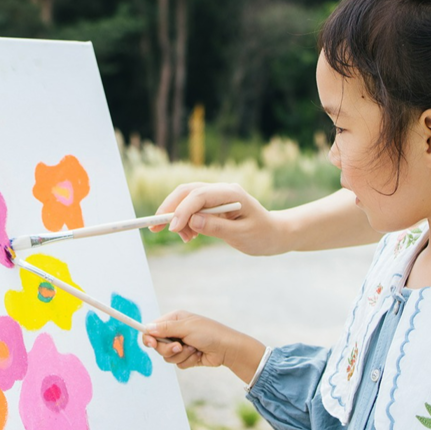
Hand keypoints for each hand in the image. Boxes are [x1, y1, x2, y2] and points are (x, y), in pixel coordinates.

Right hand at [142, 311, 265, 380]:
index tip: (151, 344)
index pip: (153, 328)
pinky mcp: (186, 357)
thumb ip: (166, 329)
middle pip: (158, 345)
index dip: (149, 337)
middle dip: (169, 349)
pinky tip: (198, 355)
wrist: (227, 349)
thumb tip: (147, 328)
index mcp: (174, 320)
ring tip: (194, 349)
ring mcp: (181, 345)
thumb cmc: (209, 333)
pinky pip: (178, 364)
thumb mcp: (187, 328)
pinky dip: (188, 361)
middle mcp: (176, 332)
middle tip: (180, 347)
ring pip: (168, 357)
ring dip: (181, 355)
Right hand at [152, 182, 287, 254]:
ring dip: (178, 217)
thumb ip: (217, 228)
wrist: (276, 234)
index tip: (172, 229)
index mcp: (231, 193)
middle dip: (169, 208)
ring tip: (185, 239)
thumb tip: (192, 222)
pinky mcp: (214, 205)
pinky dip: (185, 221)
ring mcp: (217, 196)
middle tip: (154, 227)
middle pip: (187, 191)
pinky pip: (193, 208)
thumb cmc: (262, 235)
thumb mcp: (241, 236)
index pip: (199, 196)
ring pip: (187, 199)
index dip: (182, 211)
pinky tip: (190, 235)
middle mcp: (222, 190)